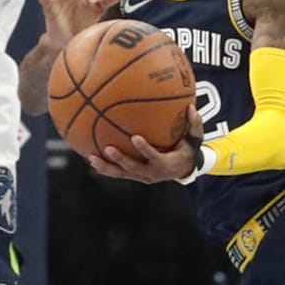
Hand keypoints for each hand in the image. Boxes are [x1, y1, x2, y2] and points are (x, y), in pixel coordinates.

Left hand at [88, 105, 203, 183]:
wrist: (183, 169)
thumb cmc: (187, 149)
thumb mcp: (194, 139)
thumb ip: (194, 125)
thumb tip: (192, 107)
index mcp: (166, 164)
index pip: (154, 157)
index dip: (144, 149)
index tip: (135, 137)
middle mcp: (152, 173)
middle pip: (133, 168)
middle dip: (120, 159)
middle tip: (108, 148)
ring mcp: (141, 176)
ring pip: (121, 174)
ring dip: (106, 167)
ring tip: (91, 158)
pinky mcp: (134, 176)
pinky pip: (118, 172)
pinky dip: (105, 166)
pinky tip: (90, 156)